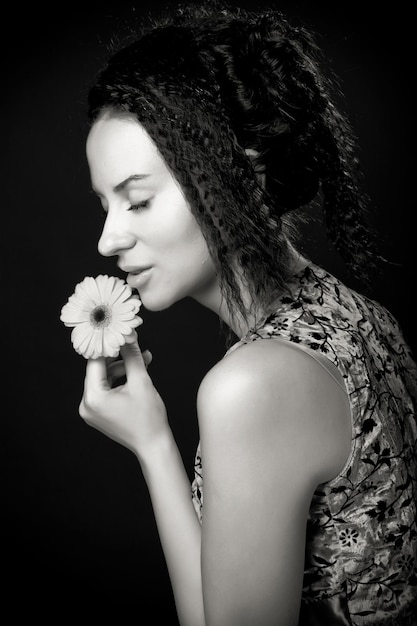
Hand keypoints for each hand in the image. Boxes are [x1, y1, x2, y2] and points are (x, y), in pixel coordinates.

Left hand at [79, 333, 168, 455]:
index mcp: (93, 397)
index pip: (95, 361)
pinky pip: (106, 389)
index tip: (117, 331)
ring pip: (104, 378)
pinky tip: (136, 374)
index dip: (107, 345)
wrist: (154, 445)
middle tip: (134, 344)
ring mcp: (91, 411)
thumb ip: (132, 355)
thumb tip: (127, 334)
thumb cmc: (149, 418)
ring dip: (122, 368)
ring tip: (143, 361)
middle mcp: (86, 404)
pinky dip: (120, 380)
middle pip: (99, 370)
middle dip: (118, 357)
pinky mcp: (98, 413)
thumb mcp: (141, 381)